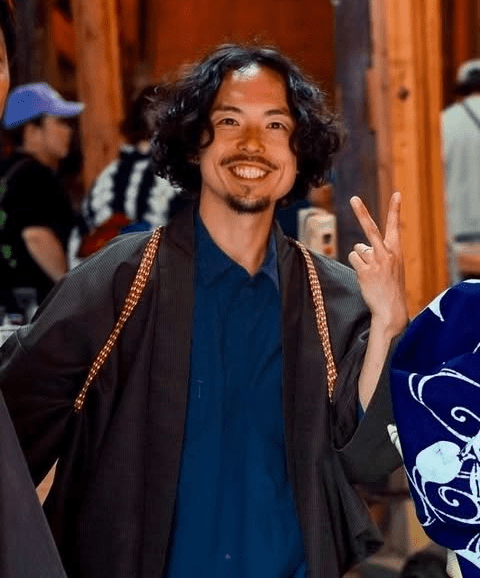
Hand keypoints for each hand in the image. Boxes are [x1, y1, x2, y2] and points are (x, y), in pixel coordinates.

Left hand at [348, 192, 407, 335]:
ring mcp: (375, 262)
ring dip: (360, 259)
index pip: (394, 227)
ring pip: (357, 249)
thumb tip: (358, 248)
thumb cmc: (390, 287)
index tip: (397, 193)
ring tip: (370, 273)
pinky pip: (352, 259)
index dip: (394, 209)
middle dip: (361, 212)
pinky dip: (355, 266)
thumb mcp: (391, 267)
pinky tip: (364, 277)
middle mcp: (386, 254)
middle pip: (370, 228)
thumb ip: (377, 254)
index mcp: (396, 251)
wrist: (391, 309)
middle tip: (353, 198)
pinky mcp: (364, 271)